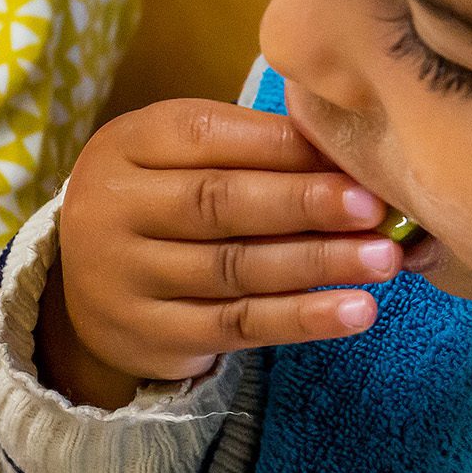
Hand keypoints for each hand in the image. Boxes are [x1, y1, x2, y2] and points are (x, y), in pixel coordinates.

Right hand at [40, 97, 402, 404]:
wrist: (88, 290)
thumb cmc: (161, 205)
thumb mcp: (182, 159)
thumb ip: (249, 149)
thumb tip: (348, 153)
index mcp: (125, 147)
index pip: (205, 137)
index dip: (282, 147)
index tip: (350, 156)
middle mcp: (112, 209)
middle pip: (217, 203)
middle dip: (304, 204)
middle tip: (374, 208)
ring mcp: (126, 277)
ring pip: (234, 268)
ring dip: (317, 263)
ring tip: (382, 258)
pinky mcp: (152, 335)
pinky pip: (237, 326)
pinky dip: (302, 319)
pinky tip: (353, 311)